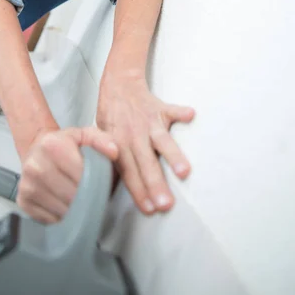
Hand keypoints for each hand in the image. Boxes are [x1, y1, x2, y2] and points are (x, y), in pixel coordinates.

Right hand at [16, 127, 117, 223]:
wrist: (37, 148)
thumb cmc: (66, 144)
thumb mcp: (85, 135)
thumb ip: (102, 140)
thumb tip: (114, 152)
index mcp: (52, 145)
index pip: (81, 176)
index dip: (95, 184)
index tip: (100, 186)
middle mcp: (35, 166)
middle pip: (71, 196)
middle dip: (86, 200)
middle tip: (93, 197)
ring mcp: (27, 185)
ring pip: (61, 210)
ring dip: (75, 212)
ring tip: (80, 202)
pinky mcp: (23, 201)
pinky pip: (49, 219)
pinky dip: (61, 217)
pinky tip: (65, 206)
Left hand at [97, 71, 194, 214]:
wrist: (118, 85)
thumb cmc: (113, 118)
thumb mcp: (104, 139)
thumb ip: (112, 163)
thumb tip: (112, 191)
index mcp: (119, 146)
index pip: (129, 173)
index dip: (138, 191)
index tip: (150, 209)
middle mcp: (134, 136)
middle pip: (145, 163)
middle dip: (155, 184)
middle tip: (166, 204)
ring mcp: (148, 122)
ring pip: (160, 141)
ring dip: (172, 155)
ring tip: (184, 172)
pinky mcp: (160, 108)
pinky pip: (172, 110)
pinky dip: (181, 112)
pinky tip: (190, 115)